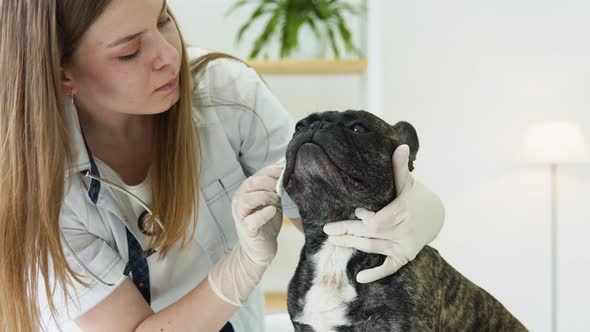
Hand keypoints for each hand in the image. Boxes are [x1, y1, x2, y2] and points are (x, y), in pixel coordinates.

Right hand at [231, 158, 284, 266]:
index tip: (287, 170)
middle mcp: (239, 202)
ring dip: (266, 196)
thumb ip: (276, 186)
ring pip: (248, 199)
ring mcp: (241, 216)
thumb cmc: (266, 223)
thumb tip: (286, 165)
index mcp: (245, 192)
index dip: (272, 171)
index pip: (256, 175)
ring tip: (278, 199)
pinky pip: (252, 220)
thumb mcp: (272, 201)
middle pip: (251, 184)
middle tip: (283, 186)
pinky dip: (264, 213)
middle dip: (269, 182)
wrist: (258, 250)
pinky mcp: (247, 230)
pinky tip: (273, 211)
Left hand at [323, 145, 443, 282]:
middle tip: (327, 230)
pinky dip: (376, 273)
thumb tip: (400, 146)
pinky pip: (389, 267)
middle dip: (347, 232)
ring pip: (373, 247)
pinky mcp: (404, 256)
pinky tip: (359, 278)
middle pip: (370, 234)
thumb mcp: (408, 182)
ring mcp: (404, 246)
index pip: (378, 221)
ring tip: (333, 241)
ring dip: (352, 245)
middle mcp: (403, 231)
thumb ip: (400, 168)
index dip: (365, 219)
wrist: (435, 216)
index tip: (356, 212)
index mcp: (403, 211)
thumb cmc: (416, 196)